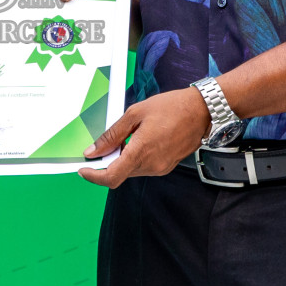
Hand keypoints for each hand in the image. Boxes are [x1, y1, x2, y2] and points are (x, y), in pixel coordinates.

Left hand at [78, 89, 209, 187]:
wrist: (202, 111)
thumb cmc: (171, 107)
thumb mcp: (135, 113)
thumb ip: (112, 135)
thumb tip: (93, 150)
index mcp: (141, 152)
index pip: (111, 177)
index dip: (93, 176)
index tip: (84, 169)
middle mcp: (151, 165)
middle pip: (120, 174)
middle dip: (108, 162)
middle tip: (104, 144)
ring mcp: (161, 168)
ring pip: (131, 171)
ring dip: (122, 159)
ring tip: (128, 136)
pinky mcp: (167, 166)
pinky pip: (144, 167)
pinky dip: (135, 158)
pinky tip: (140, 140)